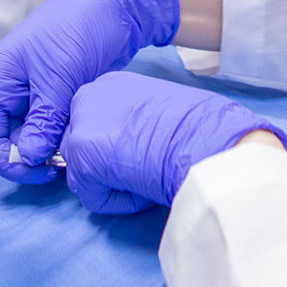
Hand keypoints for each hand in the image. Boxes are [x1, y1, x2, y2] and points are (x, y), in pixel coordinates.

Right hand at [0, 0, 179, 182]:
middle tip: (66, 162)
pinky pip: (50, 126)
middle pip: (8, 140)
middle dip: (33, 155)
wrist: (115, 4)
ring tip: (76, 146)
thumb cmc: (80, 27)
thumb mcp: (59, 76)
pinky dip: (62, 134)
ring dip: (50, 146)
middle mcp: (8, 89)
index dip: (8, 161)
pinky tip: (80, 134)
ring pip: (32, 136)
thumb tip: (30, 158)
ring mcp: (32, 92)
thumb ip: (42, 120)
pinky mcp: (54, 95)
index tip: (42, 171)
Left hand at [60, 71, 286, 214]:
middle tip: (139, 171)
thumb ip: (134, 123)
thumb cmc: (196, 127)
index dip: (116, 148)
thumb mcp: (159, 111)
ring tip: (147, 178)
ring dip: (114, 185)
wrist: (205, 139)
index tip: (140, 155)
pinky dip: (118, 202)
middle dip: (105, 166)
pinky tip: (143, 190)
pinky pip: (93, 196)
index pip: (96, 124)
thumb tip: (128, 148)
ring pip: (85, 173)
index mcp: (111, 85)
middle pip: (81, 147)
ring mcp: (83, 124)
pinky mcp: (82, 156)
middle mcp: (90, 96)